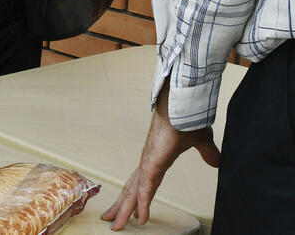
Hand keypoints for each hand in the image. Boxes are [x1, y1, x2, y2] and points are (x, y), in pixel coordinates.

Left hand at [102, 82, 219, 229]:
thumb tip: (217, 163)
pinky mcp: (151, 163)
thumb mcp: (201, 142)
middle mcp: (148, 163)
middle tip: (111, 220)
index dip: (138, 197)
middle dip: (121, 206)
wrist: (183, 107)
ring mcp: (148, 163)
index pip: (144, 183)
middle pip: (132, 190)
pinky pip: (146, 187)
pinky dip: (142, 203)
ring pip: (133, 192)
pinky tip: (139, 217)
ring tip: (116, 225)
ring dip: (124, 209)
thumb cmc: (187, 119)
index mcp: (157, 160)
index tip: (133, 211)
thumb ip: (207, 154)